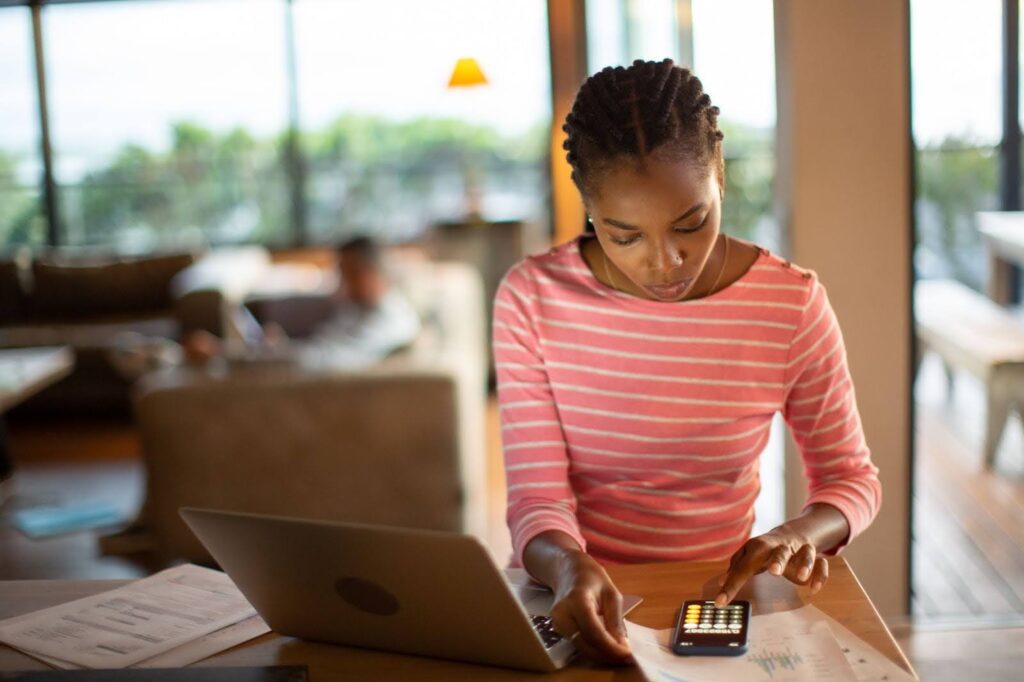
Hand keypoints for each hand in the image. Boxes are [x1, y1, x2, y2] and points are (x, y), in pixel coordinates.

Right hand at [548, 550, 631, 664]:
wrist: (568, 571)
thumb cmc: (592, 578)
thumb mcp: (611, 594)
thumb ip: (616, 621)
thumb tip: (622, 646)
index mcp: (577, 600)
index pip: (593, 632)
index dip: (611, 647)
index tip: (628, 654)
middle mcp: (562, 614)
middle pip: (585, 644)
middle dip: (607, 655)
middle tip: (627, 659)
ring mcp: (557, 623)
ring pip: (581, 648)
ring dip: (601, 655)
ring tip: (619, 654)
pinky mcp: (558, 629)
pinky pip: (578, 644)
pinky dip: (594, 649)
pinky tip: (607, 649)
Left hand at [713, 524, 829, 606]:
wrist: (791, 534)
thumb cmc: (764, 551)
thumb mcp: (748, 557)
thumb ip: (735, 569)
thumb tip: (720, 582)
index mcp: (759, 548)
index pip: (743, 567)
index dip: (731, 585)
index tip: (720, 602)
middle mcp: (779, 547)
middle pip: (780, 551)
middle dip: (778, 560)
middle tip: (774, 571)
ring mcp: (798, 551)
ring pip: (805, 553)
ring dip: (804, 563)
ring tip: (801, 576)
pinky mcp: (813, 558)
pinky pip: (821, 564)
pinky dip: (820, 574)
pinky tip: (814, 588)